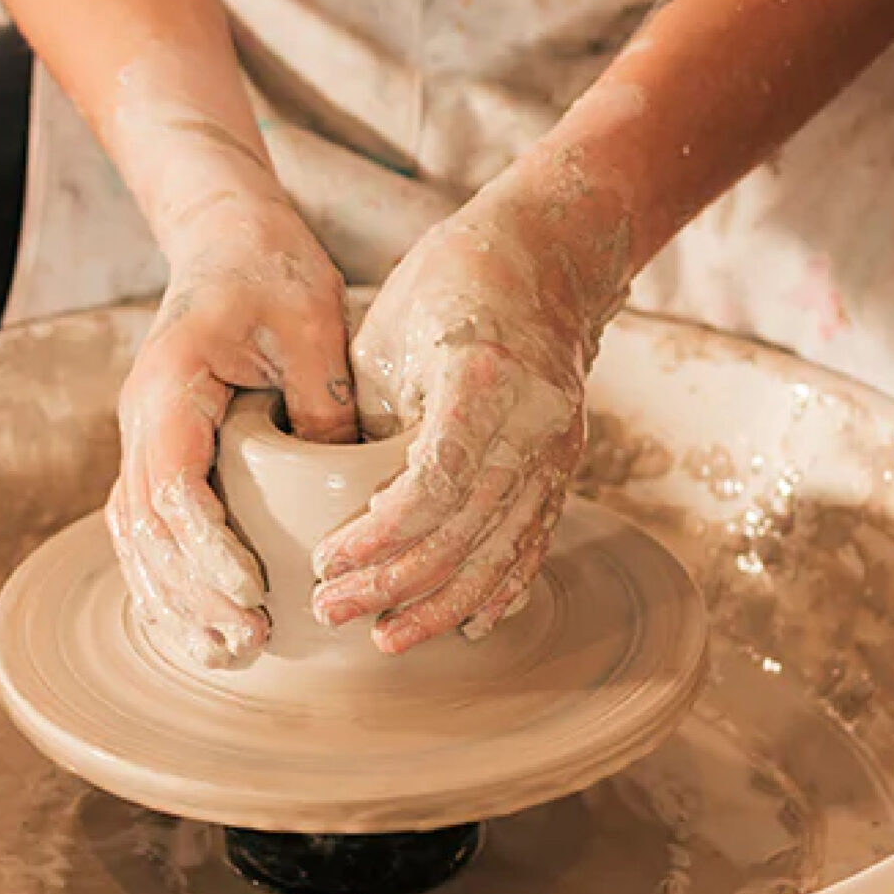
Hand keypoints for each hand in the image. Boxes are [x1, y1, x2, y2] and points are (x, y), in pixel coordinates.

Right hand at [107, 204, 354, 667]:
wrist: (227, 233)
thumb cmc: (270, 269)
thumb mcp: (311, 321)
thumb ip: (322, 397)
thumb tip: (343, 481)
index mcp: (169, 387)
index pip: (172, 485)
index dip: (206, 548)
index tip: (250, 592)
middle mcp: (142, 421)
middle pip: (144, 529)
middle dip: (192, 594)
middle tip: (249, 642)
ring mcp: (146, 440)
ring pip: (137, 541)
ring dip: (176, 602)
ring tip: (230, 653)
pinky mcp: (166, 455)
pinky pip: (150, 534)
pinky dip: (170, 586)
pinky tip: (204, 632)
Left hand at [311, 181, 630, 652]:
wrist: (546, 254)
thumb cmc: (449, 281)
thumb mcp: (386, 334)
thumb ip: (366, 417)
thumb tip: (329, 501)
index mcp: (480, 378)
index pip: (434, 484)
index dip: (379, 536)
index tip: (328, 561)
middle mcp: (533, 420)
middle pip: (464, 531)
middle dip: (395, 585)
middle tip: (332, 610)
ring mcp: (558, 448)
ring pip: (502, 551)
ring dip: (442, 606)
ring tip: (388, 639)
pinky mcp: (566, 464)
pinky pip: (535, 542)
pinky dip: (501, 589)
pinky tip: (468, 625)